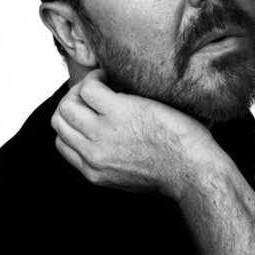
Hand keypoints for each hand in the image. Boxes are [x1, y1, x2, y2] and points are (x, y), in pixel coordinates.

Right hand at [51, 69, 215, 198]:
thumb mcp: (132, 178)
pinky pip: (90, 88)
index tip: (87, 111)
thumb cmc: (176, 171)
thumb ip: (112, 162)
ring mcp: (103, 133)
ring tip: (102, 83)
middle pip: (60, 121)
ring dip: (81, 89)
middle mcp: (93, 154)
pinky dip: (96, 78)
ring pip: (68, 105)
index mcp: (94, 172)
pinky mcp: (118, 112)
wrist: (194, 172)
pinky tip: (110, 77)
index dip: (72, 123)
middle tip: (92, 93)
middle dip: (72, 102)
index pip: (62, 143)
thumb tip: (110, 142)